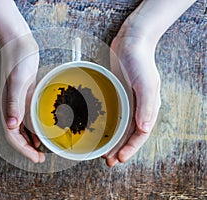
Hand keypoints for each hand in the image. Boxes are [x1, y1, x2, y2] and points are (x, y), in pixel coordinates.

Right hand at [1, 35, 44, 162]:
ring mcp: (16, 102)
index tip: (35, 158)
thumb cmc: (18, 59)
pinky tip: (39, 132)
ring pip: (21, 129)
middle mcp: (10, 107)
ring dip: (30, 141)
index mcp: (6, 106)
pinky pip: (26, 118)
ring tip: (41, 150)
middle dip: (27, 149)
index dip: (23, 150)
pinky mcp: (23, 96)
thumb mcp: (18, 80)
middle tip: (40, 158)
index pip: (12, 136)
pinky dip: (32, 128)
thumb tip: (11, 126)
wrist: (18, 43)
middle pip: (16, 135)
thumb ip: (13, 102)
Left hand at [103, 33, 160, 166]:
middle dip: (119, 149)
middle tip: (108, 161)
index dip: (131, 148)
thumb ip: (146, 105)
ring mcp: (126, 101)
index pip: (140, 135)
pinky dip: (106, 125)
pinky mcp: (116, 94)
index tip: (120, 159)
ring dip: (112, 141)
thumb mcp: (146, 83)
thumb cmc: (140, 61)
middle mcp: (137, 108)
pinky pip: (112, 114)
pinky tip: (98, 130)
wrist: (131, 41)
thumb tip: (144, 128)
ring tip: (103, 153)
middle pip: (129, 134)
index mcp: (147, 108)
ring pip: (119, 127)